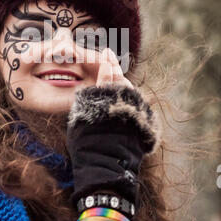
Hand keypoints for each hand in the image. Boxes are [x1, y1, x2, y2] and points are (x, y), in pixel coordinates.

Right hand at [66, 55, 160, 213]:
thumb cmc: (87, 147)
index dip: (107, 62)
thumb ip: (86, 103)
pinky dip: (129, 97)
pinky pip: (135, 104)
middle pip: (121, 80)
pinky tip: (124, 96)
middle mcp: (121, 103)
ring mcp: (134, 112)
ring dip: (122, 83)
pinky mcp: (142, 123)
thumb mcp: (78, 121)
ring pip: (130, 91)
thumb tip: (90, 92)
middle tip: (110, 57)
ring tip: (115, 76)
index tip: (107, 52)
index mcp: (104, 100)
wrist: (106, 169)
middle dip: (115, 68)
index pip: (107, 74)